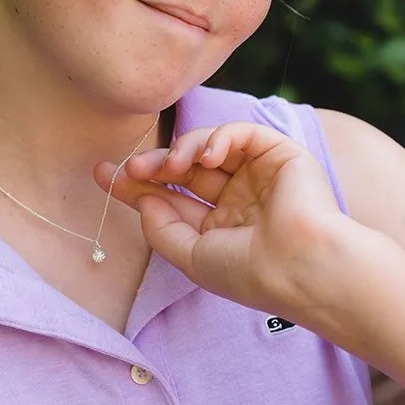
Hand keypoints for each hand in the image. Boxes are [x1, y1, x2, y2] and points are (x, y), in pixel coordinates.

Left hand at [94, 122, 359, 323]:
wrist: (302, 267)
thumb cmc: (250, 271)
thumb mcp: (191, 256)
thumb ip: (160, 228)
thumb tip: (142, 201)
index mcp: (219, 227)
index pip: (170, 198)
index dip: (136, 185)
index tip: (102, 173)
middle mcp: (237, 199)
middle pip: (182, 171)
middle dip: (152, 166)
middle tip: (131, 168)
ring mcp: (258, 175)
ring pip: (206, 148)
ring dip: (179, 152)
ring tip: (169, 167)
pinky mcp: (279, 154)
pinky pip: (241, 133)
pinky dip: (217, 138)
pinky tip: (204, 158)